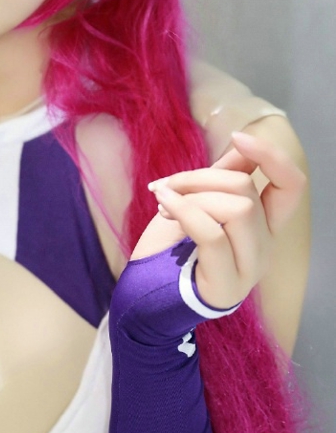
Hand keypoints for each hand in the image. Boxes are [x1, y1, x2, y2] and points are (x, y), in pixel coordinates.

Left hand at [133, 131, 305, 309]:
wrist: (142, 295)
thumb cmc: (168, 248)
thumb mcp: (196, 202)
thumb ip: (222, 178)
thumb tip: (242, 145)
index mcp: (261, 226)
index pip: (291, 186)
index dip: (272, 156)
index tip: (238, 137)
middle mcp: (263, 248)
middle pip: (248, 191)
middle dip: (200, 177)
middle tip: (167, 187)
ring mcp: (248, 270)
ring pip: (237, 209)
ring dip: (192, 197)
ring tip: (164, 205)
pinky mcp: (226, 286)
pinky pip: (213, 234)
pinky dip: (185, 211)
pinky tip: (163, 206)